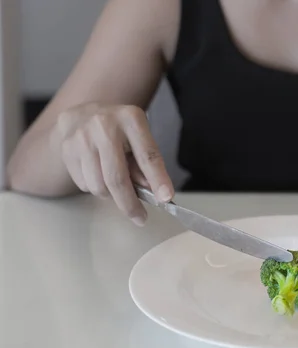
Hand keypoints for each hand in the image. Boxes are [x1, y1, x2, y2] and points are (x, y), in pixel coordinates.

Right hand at [53, 102, 173, 225]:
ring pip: (99, 186)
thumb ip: (146, 164)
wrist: (81, 114)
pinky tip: (98, 173)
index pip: (147, 155)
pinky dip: (95, 187)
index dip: (158, 179)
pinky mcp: (66, 150)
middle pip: (117, 178)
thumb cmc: (119, 131)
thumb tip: (154, 193)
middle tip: (140, 218)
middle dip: (130, 204)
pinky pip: (84, 185)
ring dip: (111, 195)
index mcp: (131, 119)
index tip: (166, 198)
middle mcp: (104, 126)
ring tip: (116, 184)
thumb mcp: (139, 138)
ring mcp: (81, 138)